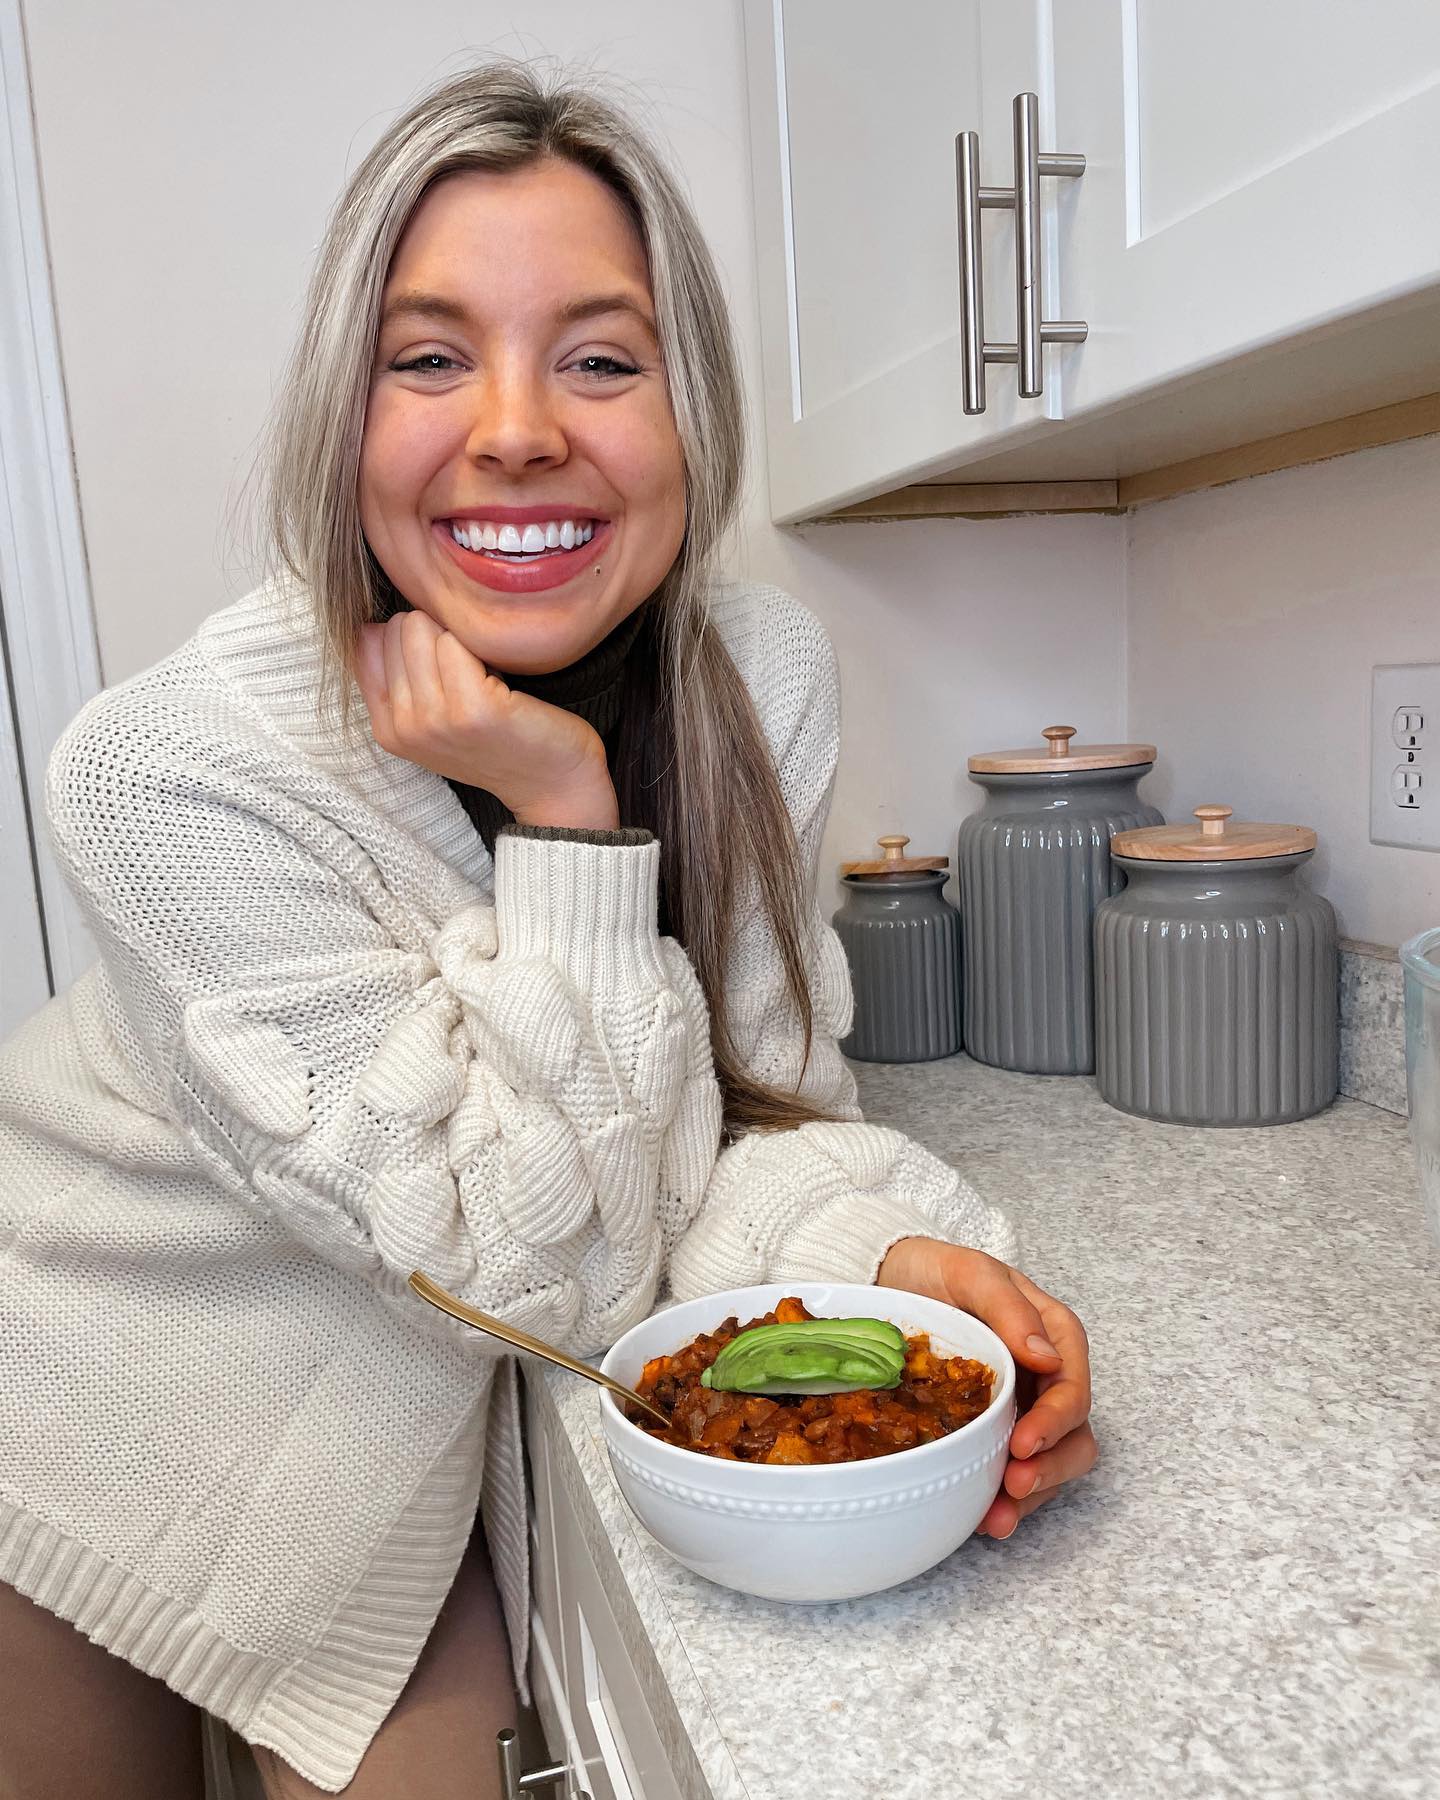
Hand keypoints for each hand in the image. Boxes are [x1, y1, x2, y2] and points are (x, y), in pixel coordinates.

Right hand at [353, 610, 619, 828]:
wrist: (552, 783)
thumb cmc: (498, 743)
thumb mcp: (432, 721)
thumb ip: (394, 679)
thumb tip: (368, 627)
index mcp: (388, 729)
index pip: (370, 643)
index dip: (412, 640)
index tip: (443, 669)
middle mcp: (405, 727)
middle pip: (398, 630)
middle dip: (436, 636)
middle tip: (468, 673)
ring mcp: (436, 720)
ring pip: (423, 629)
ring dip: (460, 639)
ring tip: (483, 676)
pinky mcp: (474, 710)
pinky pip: (458, 641)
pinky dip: (482, 648)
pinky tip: (501, 681)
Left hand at [876, 1236, 1095, 1538]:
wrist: (890, 1279)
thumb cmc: (936, 1270)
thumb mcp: (971, 1273)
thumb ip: (1009, 1308)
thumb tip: (1046, 1356)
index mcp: (1053, 1335)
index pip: (1071, 1387)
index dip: (1055, 1422)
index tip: (1024, 1444)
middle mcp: (1045, 1375)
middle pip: (1074, 1434)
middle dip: (1050, 1467)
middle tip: (1014, 1486)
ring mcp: (1022, 1405)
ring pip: (1052, 1462)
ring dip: (1032, 1495)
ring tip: (997, 1517)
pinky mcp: (993, 1428)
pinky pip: (1015, 1470)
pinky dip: (1005, 1498)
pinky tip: (984, 1516)